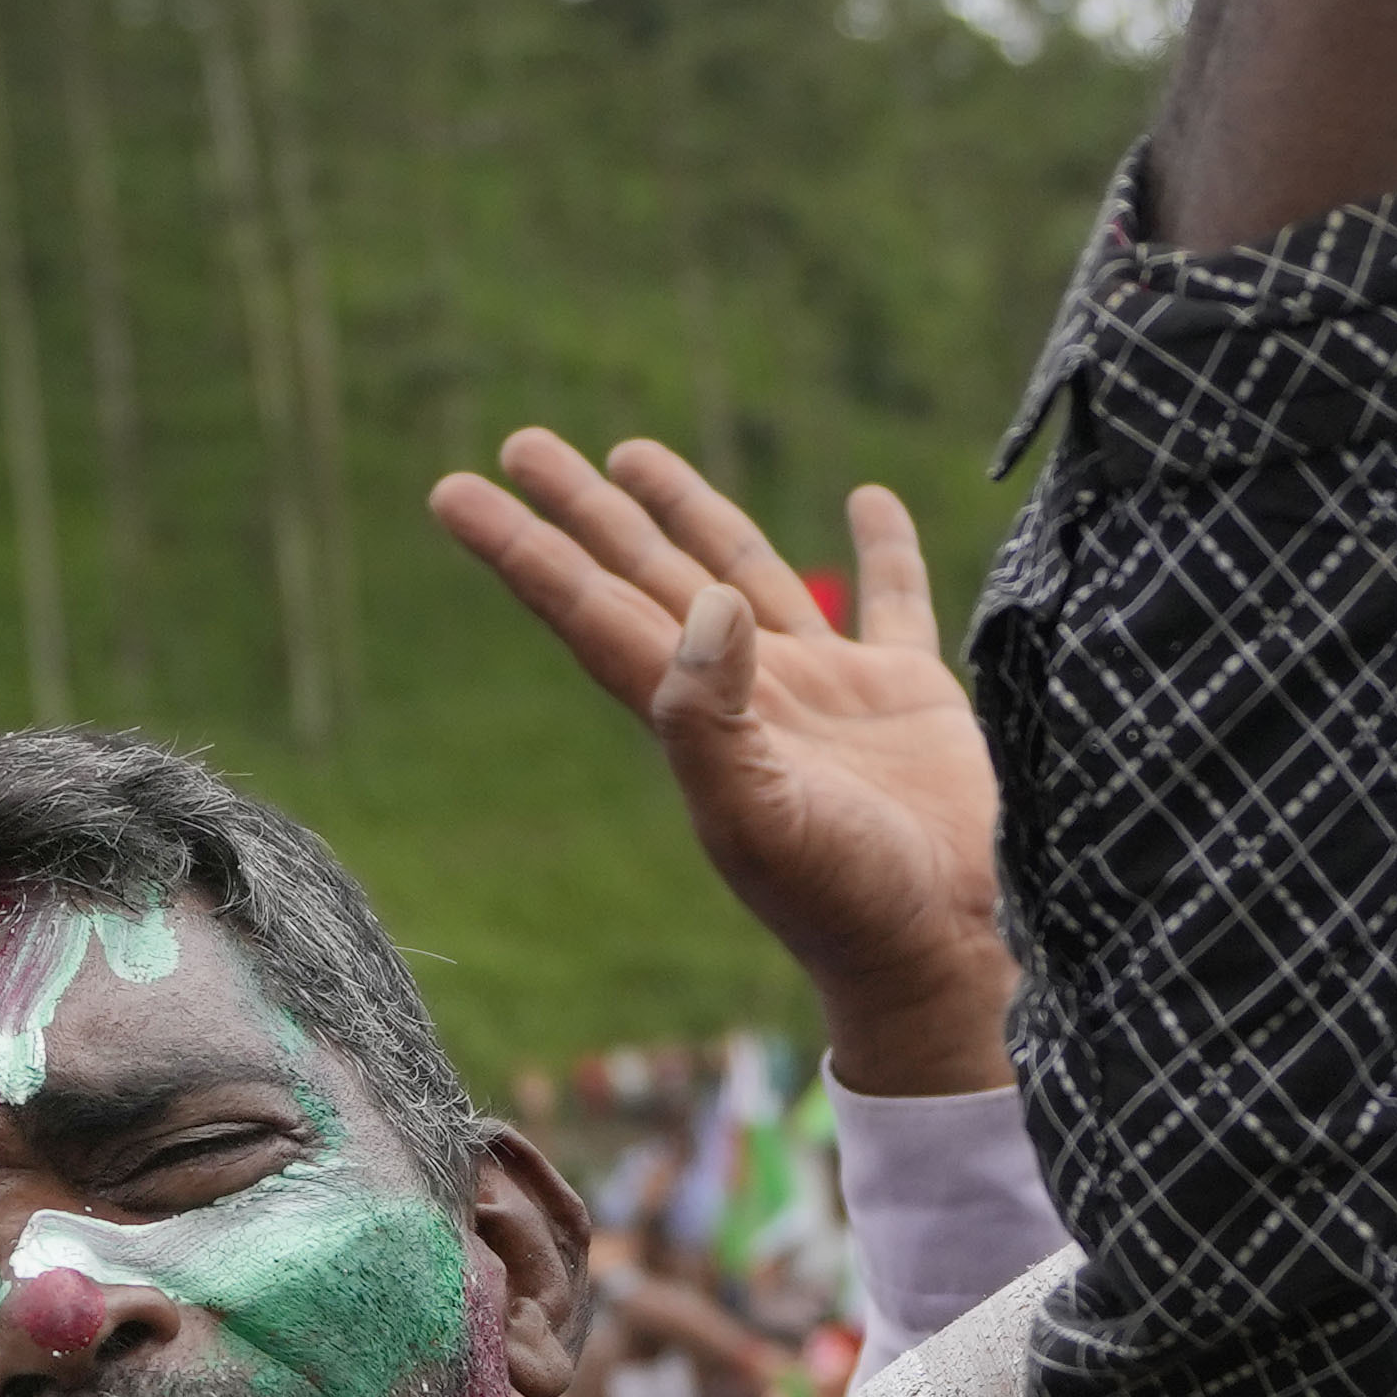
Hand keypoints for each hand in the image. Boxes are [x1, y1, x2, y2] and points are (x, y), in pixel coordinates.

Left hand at [419, 436, 1013, 1092]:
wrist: (941, 952)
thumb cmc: (843, 901)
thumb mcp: (759, 818)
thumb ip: (713, 719)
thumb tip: (703, 605)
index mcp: (693, 719)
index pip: (589, 612)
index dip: (524, 550)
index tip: (455, 491)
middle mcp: (746, 693)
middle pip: (644, 577)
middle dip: (585, 512)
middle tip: (523, 444)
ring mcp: (825, 690)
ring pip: (744, 572)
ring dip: (690, 515)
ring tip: (635, 455)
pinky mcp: (907, 694)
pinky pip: (892, 597)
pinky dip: (882, 547)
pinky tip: (864, 497)